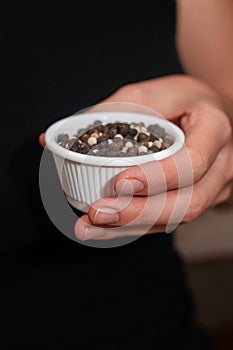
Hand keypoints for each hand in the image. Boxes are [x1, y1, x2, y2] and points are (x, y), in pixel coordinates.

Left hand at [39, 75, 232, 239]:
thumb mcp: (150, 94)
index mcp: (214, 130)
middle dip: (140, 212)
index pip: (193, 161)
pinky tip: (107, 228)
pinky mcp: (199, 199)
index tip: (119, 183)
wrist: (209, 113)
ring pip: (178, 219)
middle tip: (98, 213)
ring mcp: (213, 187)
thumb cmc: (181, 100)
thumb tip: (48, 140)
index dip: (158, 178)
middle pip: (188, 202)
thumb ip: (105, 115)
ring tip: (91, 228)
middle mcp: (221, 165)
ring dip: (133, 227)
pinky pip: (170, 220)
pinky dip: (137, 227)